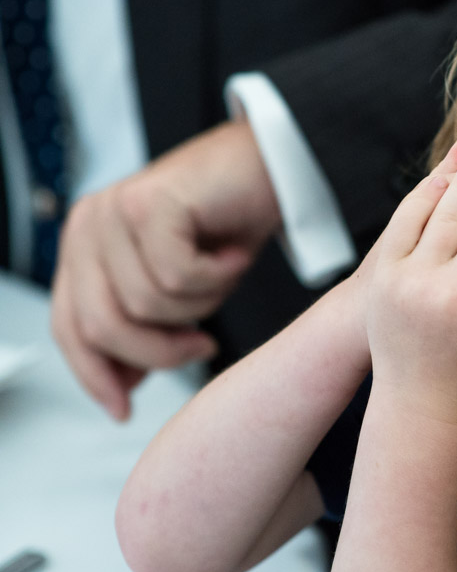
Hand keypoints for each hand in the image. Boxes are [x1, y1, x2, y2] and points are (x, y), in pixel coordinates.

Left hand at [51, 121, 279, 419]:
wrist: (272, 163)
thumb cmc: (229, 220)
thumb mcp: (177, 286)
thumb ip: (143, 326)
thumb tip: (122, 386)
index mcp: (84, 246)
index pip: (70, 327)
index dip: (96, 374)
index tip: (125, 408)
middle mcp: (88, 224)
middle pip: (104, 325)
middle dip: (158, 351)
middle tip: (203, 344)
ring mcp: (115, 210)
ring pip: (146, 304)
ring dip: (199, 305)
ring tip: (225, 275)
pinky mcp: (150, 202)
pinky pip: (178, 276)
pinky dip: (218, 276)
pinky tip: (235, 254)